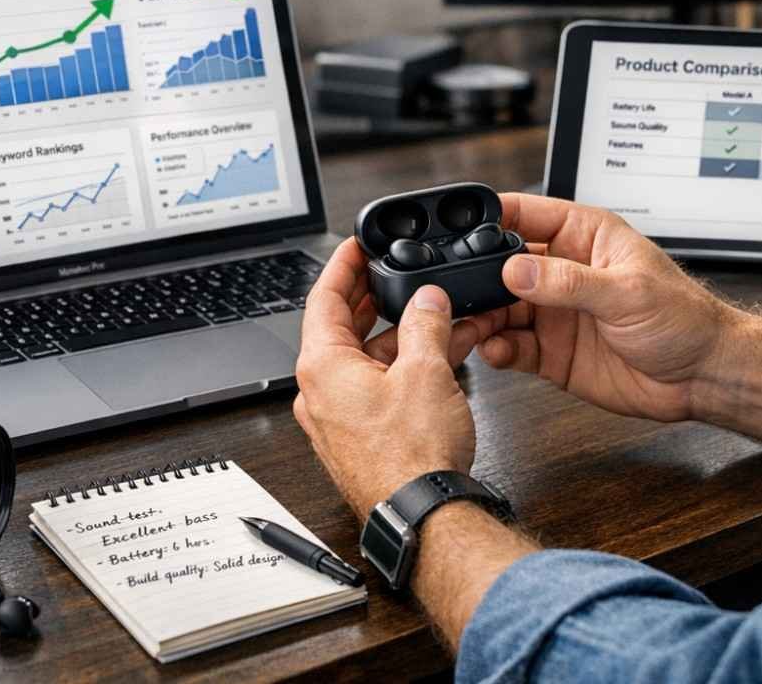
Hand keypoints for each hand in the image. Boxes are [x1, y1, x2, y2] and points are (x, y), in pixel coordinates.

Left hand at [293, 239, 482, 519]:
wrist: (422, 515)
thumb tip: (427, 300)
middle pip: (344, 328)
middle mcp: (321, 393)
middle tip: (397, 273)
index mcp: (322, 367)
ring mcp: (339, 418)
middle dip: (378, 300)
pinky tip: (441, 355)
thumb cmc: (411, 457)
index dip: (343, 265)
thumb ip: (425, 324)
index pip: (323, 298)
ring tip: (441, 315)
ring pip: (368, 360)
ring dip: (403, 336)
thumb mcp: (425, 371)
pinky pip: (379, 388)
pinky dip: (406, 367)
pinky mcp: (361, 438)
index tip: (355, 245)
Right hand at [467, 194, 747, 422]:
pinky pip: (511, 345)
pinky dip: (497, 348)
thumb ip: (569, 282)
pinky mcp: (552, 351)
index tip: (460, 230)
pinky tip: (496, 350)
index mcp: (584, 237)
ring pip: (500, 307)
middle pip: (502, 264)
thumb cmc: (684, 319)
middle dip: (477, 276)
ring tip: (473, 325)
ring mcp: (555, 312)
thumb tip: (518, 270)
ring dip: (482, 316)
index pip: (526, 215)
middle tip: (459, 291)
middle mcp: (563, 271)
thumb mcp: (628, 291)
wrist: (703, 376)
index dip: (492, 218)